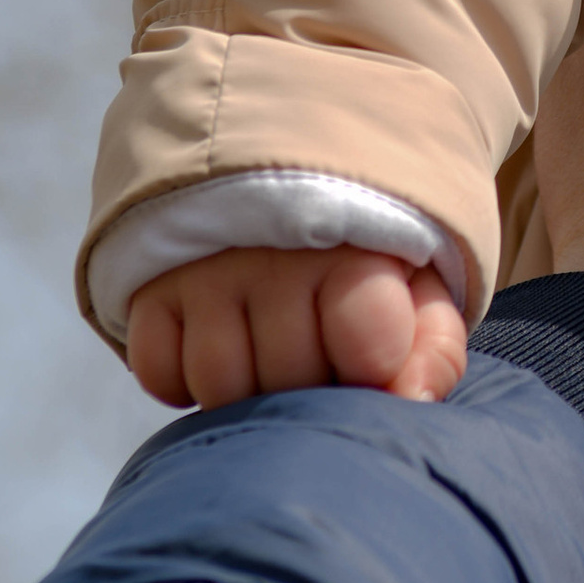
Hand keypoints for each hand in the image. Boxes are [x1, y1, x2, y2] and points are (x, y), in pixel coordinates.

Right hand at [126, 241, 470, 411]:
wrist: (283, 178)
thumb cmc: (361, 255)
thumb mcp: (418, 288)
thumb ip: (432, 349)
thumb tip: (411, 404)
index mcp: (355, 248)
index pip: (367, 348)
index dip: (373, 371)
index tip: (371, 359)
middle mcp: (273, 255)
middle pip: (289, 378)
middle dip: (311, 388)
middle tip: (319, 358)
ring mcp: (206, 269)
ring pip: (218, 382)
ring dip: (246, 392)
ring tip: (270, 360)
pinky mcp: (151, 285)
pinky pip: (158, 370)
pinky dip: (184, 381)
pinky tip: (221, 354)